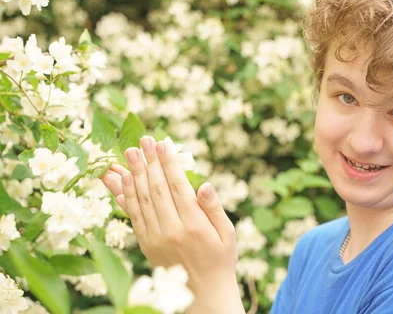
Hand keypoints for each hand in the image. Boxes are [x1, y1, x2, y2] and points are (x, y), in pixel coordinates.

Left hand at [100, 136, 242, 311]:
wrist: (203, 295)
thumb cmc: (221, 260)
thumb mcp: (227, 234)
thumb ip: (214, 208)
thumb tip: (204, 185)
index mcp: (194, 225)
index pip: (178, 187)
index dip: (168, 164)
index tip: (162, 144)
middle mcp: (171, 230)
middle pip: (156, 189)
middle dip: (148, 163)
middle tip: (143, 141)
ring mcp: (155, 238)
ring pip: (140, 200)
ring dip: (132, 175)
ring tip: (128, 153)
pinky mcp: (145, 244)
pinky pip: (133, 216)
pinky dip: (124, 196)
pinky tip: (119, 180)